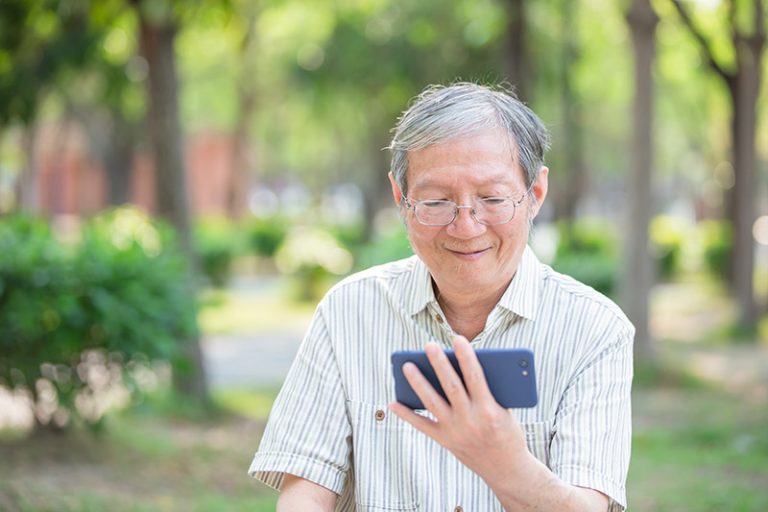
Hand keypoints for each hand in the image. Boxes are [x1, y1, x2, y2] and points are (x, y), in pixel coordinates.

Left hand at [388, 336, 529, 481]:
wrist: (506, 469)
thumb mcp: (504, 410)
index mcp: (490, 410)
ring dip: (418, 383)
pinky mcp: (445, 440)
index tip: (458, 338)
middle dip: (439, 364)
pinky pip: (421, 425)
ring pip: (432, 402)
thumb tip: (458, 366)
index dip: (466, 357)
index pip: (476, 378)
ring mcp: (455, 431)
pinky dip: (406, 414)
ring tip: (407, 365)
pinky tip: (393, 402)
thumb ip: (485, 391)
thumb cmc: (507, 431)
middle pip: (451, 387)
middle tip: (429, 345)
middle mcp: (470, 421)